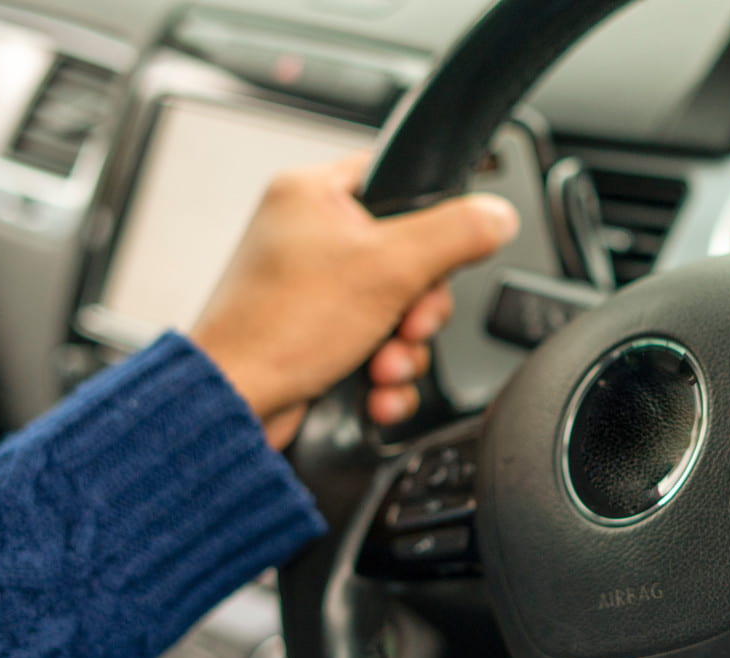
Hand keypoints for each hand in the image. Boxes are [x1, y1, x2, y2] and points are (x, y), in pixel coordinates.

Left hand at [190, 154, 518, 446]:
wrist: (231, 405)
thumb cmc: (277, 331)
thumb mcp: (388, 267)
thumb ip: (455, 233)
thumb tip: (497, 215)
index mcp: (313, 193)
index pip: (399, 180)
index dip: (433, 219)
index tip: (441, 255)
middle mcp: (307, 235)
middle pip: (409, 255)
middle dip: (420, 306)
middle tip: (409, 323)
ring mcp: (310, 289)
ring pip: (397, 308)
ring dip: (406, 348)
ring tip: (385, 364)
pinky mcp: (314, 336)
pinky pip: (376, 344)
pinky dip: (384, 373)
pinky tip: (376, 388)